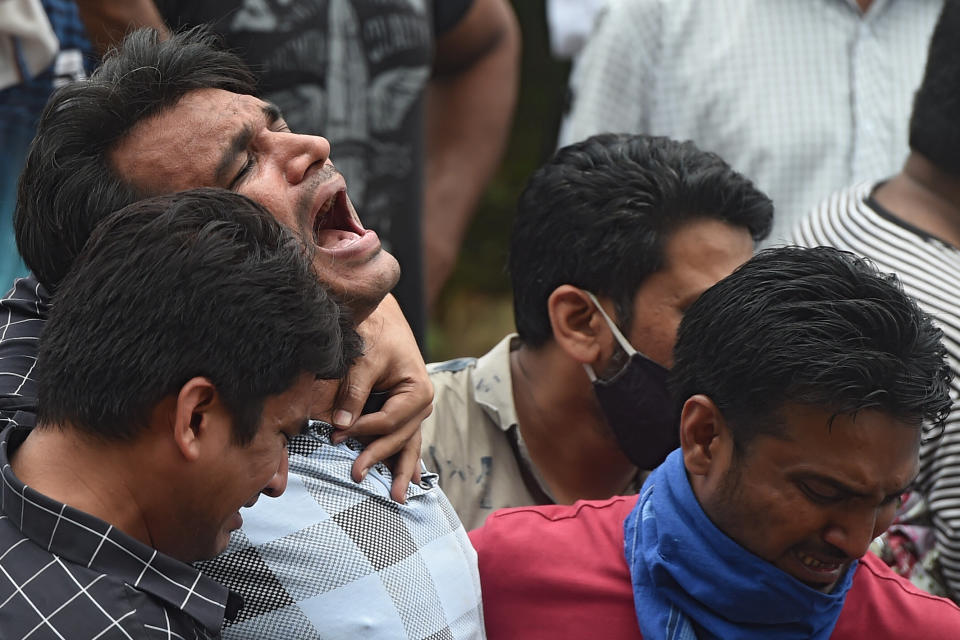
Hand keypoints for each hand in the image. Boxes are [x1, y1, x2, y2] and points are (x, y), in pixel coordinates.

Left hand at [331, 294, 432, 501]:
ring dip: (401, 471)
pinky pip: (405, 440)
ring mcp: (415, 411)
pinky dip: (405, 460)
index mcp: (418, 390)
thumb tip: (340, 427)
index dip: (362, 430)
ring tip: (399, 498)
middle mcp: (422, 404)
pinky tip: (411, 482)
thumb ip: (354, 393)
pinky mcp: (405, 414)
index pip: (388, 420)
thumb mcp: (364, 360)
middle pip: (399, 438)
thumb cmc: (375, 335)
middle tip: (356, 475)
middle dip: (378, 457)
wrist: (383, 319)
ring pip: (407, 445)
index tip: (336, 437)